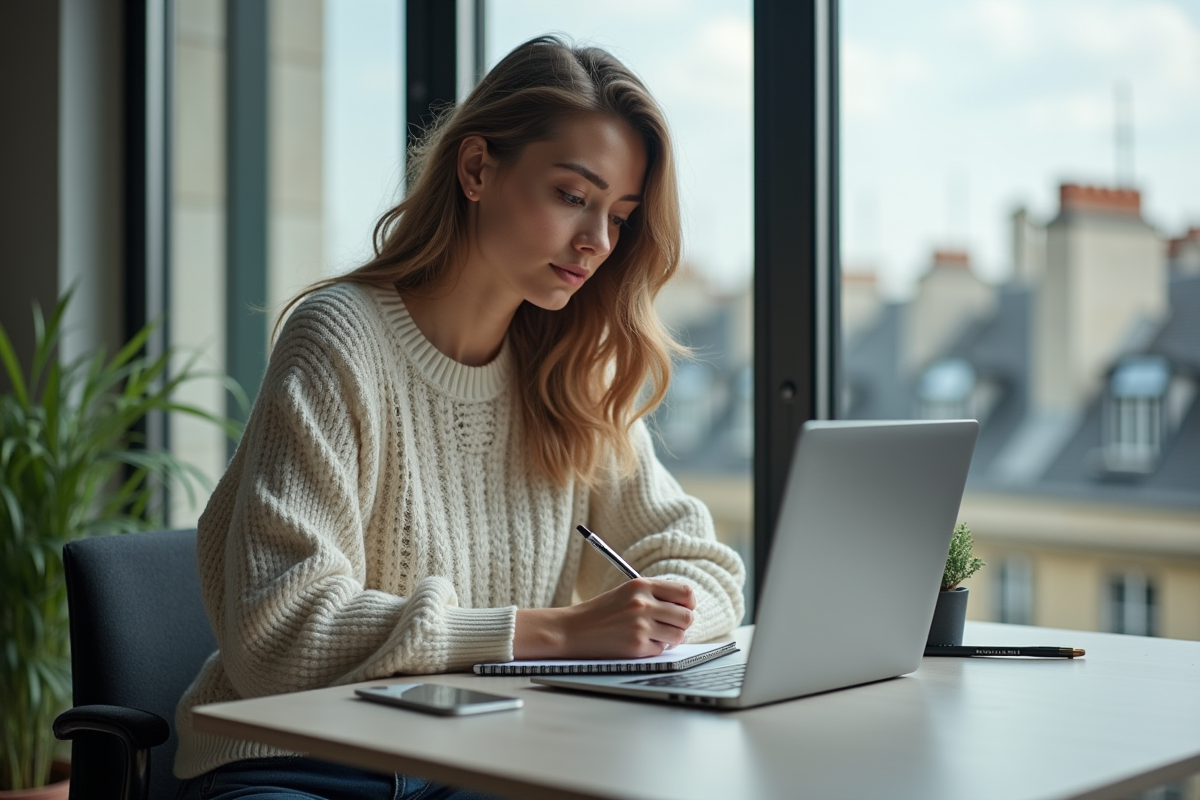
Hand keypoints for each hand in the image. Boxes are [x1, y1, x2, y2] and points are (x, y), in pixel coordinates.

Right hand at [514, 579, 694, 659]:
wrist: (571, 630)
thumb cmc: (599, 612)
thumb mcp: (626, 593)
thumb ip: (653, 595)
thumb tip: (685, 608)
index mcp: (641, 585)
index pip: (685, 592)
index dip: (688, 604)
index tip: (683, 609)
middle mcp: (643, 604)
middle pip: (687, 616)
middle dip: (682, 624)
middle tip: (670, 626)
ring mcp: (640, 626)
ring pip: (678, 635)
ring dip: (669, 638)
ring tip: (653, 636)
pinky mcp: (636, 646)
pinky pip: (660, 650)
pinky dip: (653, 649)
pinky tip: (637, 643)